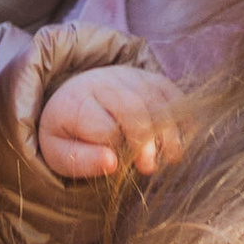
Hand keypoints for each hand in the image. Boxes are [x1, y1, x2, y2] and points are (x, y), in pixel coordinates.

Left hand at [36, 62, 184, 181]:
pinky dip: (181, 114)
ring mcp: (128, 76)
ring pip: (156, 100)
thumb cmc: (70, 135)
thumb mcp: (61, 154)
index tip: (119, 166)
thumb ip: (82, 160)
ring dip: (168, 131)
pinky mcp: (149, 77)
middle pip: (133, 108)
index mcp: (76, 101)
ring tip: (171, 156)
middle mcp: (103, 82)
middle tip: (148, 168)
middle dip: (145, 141)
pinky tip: (182, 137)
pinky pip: (171, 91)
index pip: (104, 126)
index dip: (116, 149)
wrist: (76, 101)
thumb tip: (112, 163)